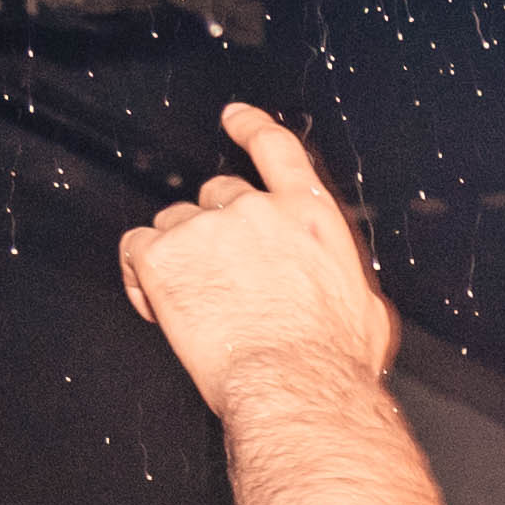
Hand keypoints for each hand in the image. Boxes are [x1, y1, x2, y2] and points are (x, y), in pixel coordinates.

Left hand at [115, 103, 401, 413]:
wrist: (295, 387)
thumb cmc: (332, 361)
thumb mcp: (367, 313)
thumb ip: (347, 284)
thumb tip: (350, 296)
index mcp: (310, 217)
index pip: (275, 148)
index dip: (250, 127)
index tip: (234, 118)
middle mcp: (258, 211)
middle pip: (218, 195)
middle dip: (214, 230)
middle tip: (220, 277)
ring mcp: (207, 229)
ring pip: (175, 224)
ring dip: (179, 256)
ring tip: (192, 302)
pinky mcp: (164, 257)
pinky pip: (137, 249)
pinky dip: (140, 275)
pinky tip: (158, 302)